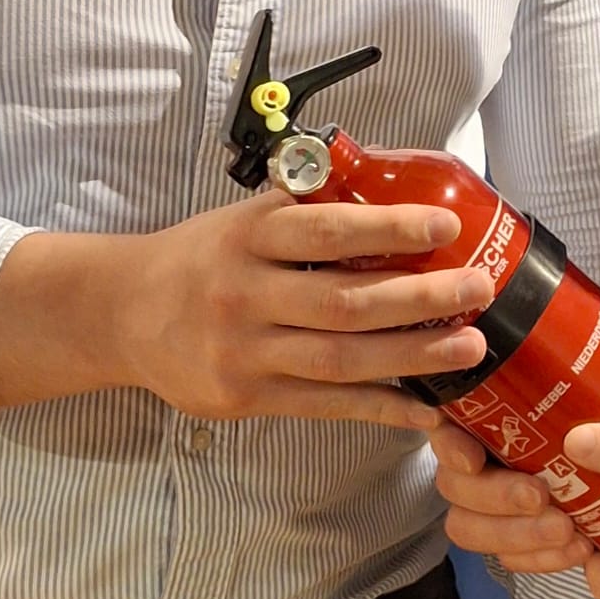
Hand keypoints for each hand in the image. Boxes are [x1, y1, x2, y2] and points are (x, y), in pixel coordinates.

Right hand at [0, 189, 492, 425]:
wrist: (122, 314)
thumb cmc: (202, 257)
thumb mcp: (243, 218)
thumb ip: (306, 210)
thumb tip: (391, 190)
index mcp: (249, 238)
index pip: (326, 232)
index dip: (389, 230)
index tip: (445, 227)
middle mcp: (245, 295)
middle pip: (344, 303)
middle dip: (420, 299)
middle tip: (477, 290)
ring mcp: (244, 352)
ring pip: (341, 360)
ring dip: (413, 356)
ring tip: (468, 348)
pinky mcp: (245, 399)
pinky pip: (324, 406)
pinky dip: (379, 407)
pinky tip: (424, 408)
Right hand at [434, 284, 599, 569]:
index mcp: (488, 401)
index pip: (443, 423)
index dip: (448, 444)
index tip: (474, 457)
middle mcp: (480, 449)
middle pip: (455, 487)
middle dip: (494, 498)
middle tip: (541, 496)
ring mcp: (494, 497)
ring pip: (473, 530)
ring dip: (515, 537)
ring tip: (568, 532)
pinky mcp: (517, 532)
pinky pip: (508, 559)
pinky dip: (536, 561)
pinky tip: (577, 553)